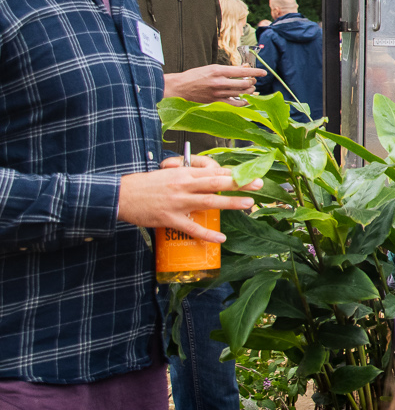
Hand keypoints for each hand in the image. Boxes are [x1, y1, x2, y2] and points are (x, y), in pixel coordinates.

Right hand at [117, 156, 258, 240]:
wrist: (121, 195)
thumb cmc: (146, 185)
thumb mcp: (169, 173)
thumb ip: (189, 176)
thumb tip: (210, 178)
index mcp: (184, 173)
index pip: (214, 171)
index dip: (233, 173)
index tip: (251, 173)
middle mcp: (184, 185)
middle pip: (217, 182)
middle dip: (240, 183)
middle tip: (259, 184)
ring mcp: (178, 202)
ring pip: (210, 202)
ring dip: (231, 203)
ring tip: (249, 204)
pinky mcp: (169, 218)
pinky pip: (192, 228)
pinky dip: (208, 234)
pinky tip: (220, 238)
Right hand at [163, 63, 261, 103]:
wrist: (179, 88)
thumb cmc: (195, 76)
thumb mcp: (211, 68)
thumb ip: (228, 69)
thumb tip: (245, 68)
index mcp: (218, 71)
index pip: (242, 71)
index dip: (255, 72)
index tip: (263, 72)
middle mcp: (219, 82)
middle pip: (244, 83)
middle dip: (252, 81)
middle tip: (253, 80)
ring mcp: (218, 93)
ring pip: (241, 93)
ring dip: (249, 90)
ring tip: (250, 87)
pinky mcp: (216, 102)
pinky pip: (235, 104)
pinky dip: (243, 102)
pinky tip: (247, 100)